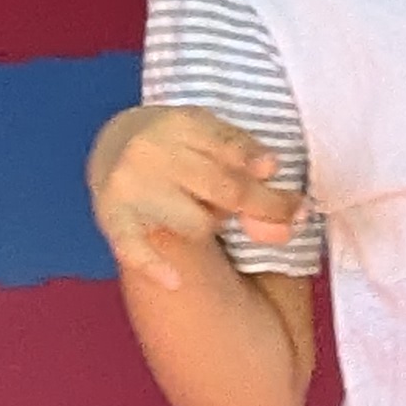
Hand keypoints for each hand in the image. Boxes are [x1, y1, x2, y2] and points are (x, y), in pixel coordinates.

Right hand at [89, 105, 303, 289]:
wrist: (111, 146)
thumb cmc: (176, 142)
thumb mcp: (207, 131)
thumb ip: (243, 154)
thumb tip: (273, 175)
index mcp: (179, 124)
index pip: (233, 150)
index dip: (262, 169)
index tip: (288, 187)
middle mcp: (152, 152)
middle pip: (226, 189)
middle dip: (264, 207)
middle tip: (293, 217)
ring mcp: (130, 187)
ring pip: (198, 224)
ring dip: (211, 224)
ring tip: (200, 208)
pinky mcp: (113, 219)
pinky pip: (134, 248)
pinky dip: (153, 265)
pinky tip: (174, 281)